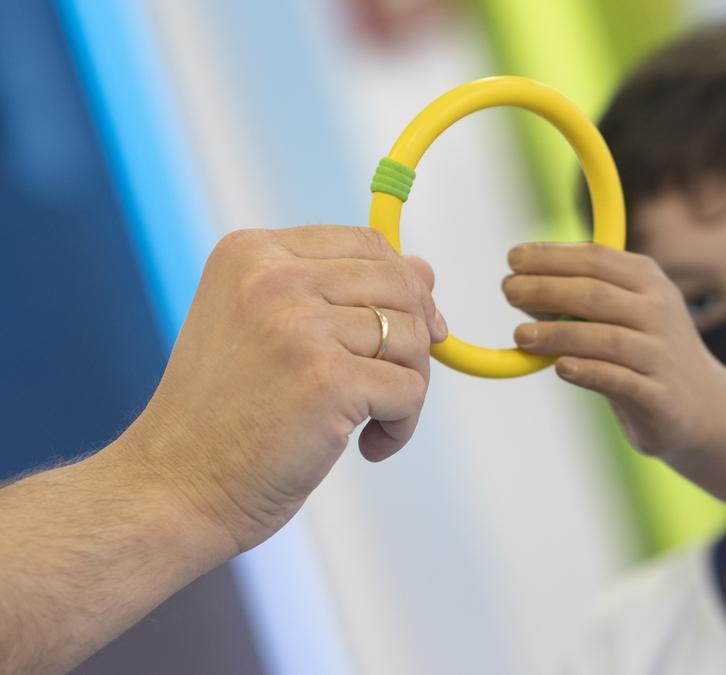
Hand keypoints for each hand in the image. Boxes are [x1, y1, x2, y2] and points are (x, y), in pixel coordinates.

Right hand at [116, 225, 446, 551]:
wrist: (175, 488)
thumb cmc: (224, 416)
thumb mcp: (268, 329)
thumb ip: (339, 291)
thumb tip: (424, 270)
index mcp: (252, 254)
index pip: (367, 243)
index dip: (402, 288)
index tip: (405, 334)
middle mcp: (273, 278)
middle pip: (400, 285)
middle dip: (412, 339)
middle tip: (387, 387)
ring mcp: (299, 327)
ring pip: (413, 338)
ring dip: (408, 387)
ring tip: (369, 420)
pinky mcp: (326, 380)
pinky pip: (410, 390)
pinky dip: (401, 425)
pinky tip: (366, 446)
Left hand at [502, 243, 725, 503]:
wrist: (705, 407)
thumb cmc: (646, 352)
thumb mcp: (621, 315)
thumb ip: (578, 302)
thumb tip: (521, 288)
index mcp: (648, 282)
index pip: (596, 259)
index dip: (551, 256)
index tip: (513, 258)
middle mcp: (659, 311)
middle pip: (595, 294)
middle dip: (546, 288)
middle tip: (506, 290)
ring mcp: (662, 354)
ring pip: (604, 337)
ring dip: (557, 334)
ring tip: (519, 336)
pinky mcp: (660, 397)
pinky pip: (619, 380)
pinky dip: (588, 371)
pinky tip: (559, 368)